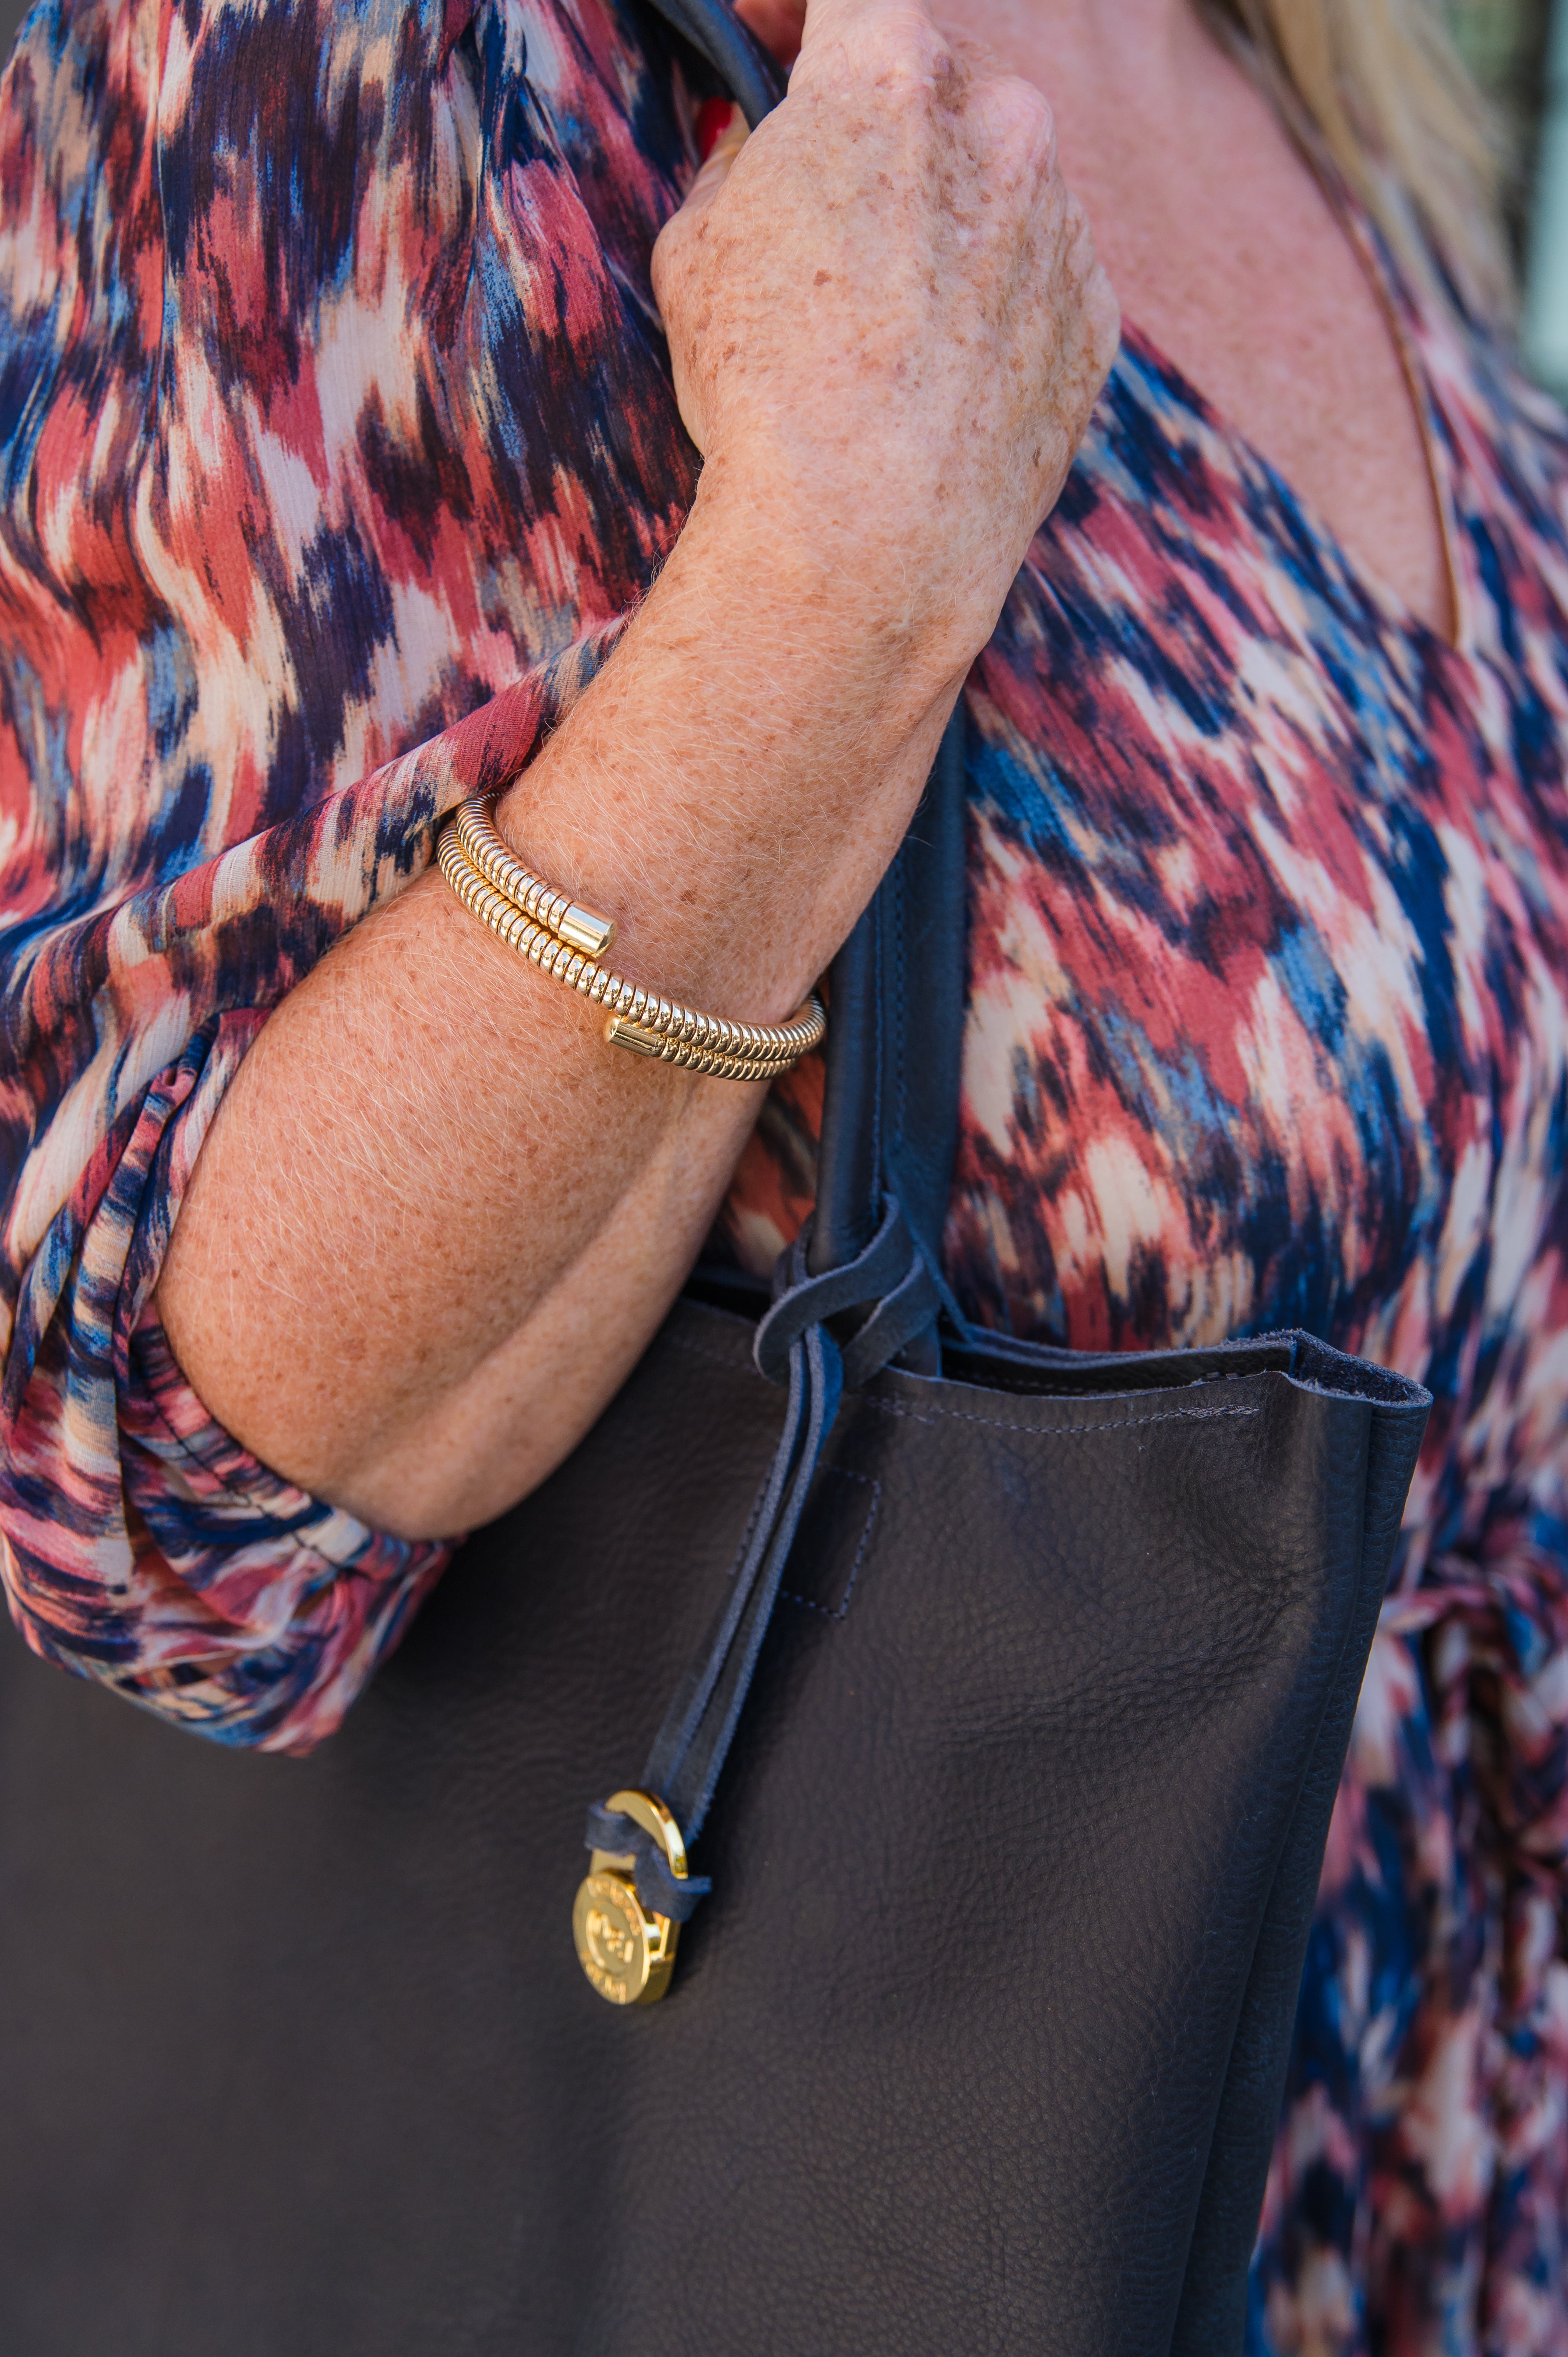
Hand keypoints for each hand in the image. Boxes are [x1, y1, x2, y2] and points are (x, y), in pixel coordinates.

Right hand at [651, 0, 1118, 682]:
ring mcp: (1062, 225)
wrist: (866, 543)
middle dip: (885, 130)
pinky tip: (938, 374)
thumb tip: (757, 160)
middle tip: (832, 197)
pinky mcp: (1096, 321)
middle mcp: (1001, 126)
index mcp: (889, 77)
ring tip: (883, 317)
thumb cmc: (766, 393)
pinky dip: (995, 304)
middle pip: (942, 87)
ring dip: (949, 221)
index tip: (777, 41)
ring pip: (1000, 188)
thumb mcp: (696, 254)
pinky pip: (1040, 281)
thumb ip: (735, 174)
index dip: (803, 17)